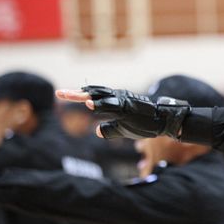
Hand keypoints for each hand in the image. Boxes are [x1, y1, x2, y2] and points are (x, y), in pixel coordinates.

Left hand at [56, 86, 189, 139]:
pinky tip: (89, 104)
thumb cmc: (144, 125)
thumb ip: (110, 129)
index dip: (78, 95)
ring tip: (70, 95)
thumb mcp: (123, 130)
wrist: (163, 123)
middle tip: (60, 93)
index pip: (93, 97)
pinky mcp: (129, 109)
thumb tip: (97, 131)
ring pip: (101, 98)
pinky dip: (100, 105)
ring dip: (86, 97)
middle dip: (76, 94)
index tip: (61, 94)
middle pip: (93, 94)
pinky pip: (112, 107)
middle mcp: (117, 98)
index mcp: (114, 102)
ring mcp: (123, 103)